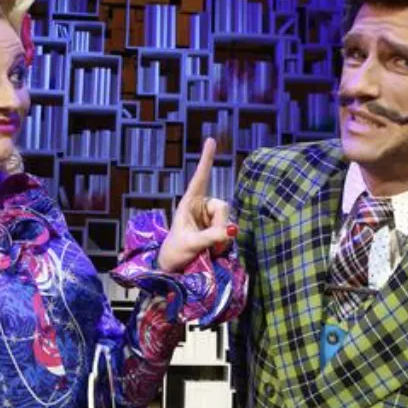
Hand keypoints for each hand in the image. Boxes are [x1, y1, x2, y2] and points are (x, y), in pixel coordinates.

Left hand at [157, 138, 236, 272]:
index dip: (206, 160)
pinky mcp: (216, 228)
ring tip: (210, 251)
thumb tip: (233, 230)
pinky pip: (229, 230)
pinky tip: (215, 251)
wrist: (175, 268)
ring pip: (228, 220)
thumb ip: (211, 237)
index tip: (210, 140)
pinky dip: (224, 242)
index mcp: (189, 203)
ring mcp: (209, 217)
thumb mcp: (191, 244)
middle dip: (221, 226)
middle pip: (223, 207)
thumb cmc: (176, 253)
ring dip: (223, 237)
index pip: (200, 178)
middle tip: (214, 246)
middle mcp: (200, 206)